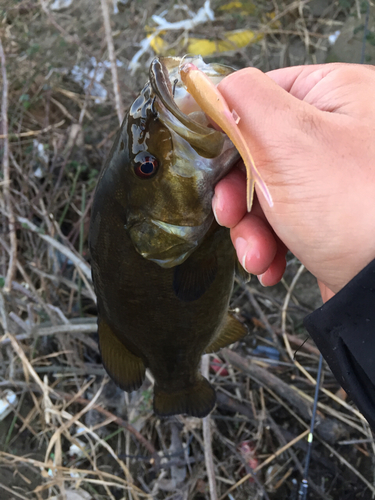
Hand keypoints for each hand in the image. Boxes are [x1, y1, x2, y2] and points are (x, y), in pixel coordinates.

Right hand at [213, 63, 374, 299]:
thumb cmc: (352, 205)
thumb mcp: (289, 140)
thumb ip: (244, 101)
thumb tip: (210, 89)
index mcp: (332, 95)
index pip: (257, 97)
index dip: (227, 132)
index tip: (209, 165)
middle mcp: (334, 133)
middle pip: (256, 153)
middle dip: (235, 195)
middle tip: (229, 216)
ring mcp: (331, 179)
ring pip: (265, 195)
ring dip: (250, 230)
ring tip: (256, 256)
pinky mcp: (327, 217)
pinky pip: (282, 222)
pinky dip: (269, 246)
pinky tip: (269, 265)